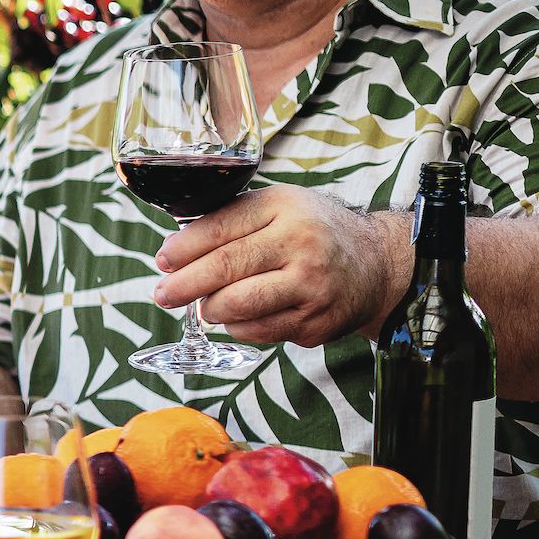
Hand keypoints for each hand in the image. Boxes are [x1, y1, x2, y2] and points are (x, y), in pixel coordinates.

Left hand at [154, 186, 406, 346]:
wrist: (376, 263)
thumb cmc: (314, 232)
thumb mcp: (278, 206)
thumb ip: (230, 219)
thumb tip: (173, 249)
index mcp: (285, 208)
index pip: (219, 228)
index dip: (183, 248)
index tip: (163, 260)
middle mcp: (301, 244)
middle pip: (224, 268)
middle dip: (183, 285)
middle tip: (163, 294)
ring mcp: (311, 286)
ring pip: (236, 305)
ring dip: (210, 309)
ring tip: (206, 304)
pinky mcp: (314, 322)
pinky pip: (257, 331)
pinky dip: (238, 326)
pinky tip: (241, 315)